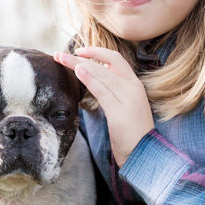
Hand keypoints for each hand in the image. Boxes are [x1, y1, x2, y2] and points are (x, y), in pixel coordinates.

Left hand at [55, 48, 153, 165]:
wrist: (145, 153)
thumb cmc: (132, 133)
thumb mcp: (125, 106)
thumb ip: (115, 90)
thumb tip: (99, 75)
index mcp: (135, 85)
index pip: (116, 60)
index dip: (98, 52)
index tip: (79, 51)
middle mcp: (133, 88)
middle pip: (106, 63)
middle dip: (81, 56)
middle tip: (59, 54)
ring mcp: (127, 99)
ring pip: (101, 74)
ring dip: (78, 64)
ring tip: (61, 59)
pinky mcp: (120, 112)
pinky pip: (102, 91)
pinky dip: (90, 79)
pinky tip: (78, 71)